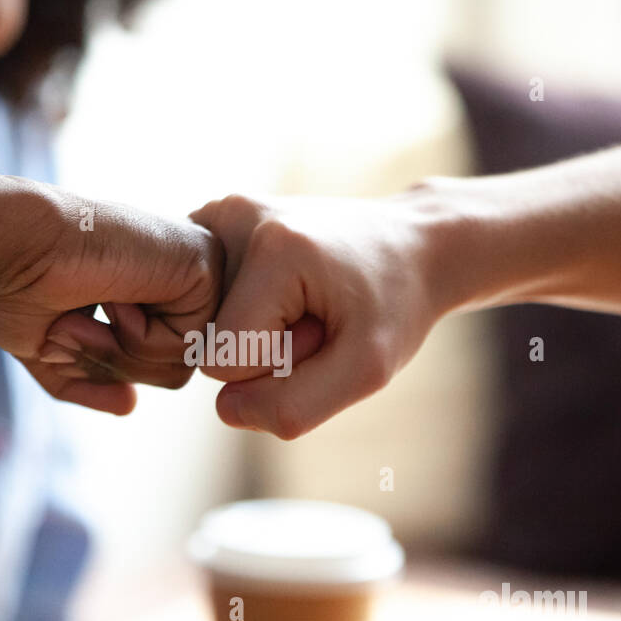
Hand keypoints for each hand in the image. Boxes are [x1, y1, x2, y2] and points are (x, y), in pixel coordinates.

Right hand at [0, 182, 222, 414]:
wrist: (8, 245)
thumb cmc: (16, 285)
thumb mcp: (48, 348)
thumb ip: (89, 378)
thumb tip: (129, 405)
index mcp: (151, 284)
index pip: (155, 364)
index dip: (104, 363)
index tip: (64, 322)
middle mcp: (180, 273)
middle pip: (173, 370)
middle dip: (114, 364)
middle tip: (71, 321)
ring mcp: (198, 268)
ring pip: (180, 366)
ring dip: (120, 353)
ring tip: (88, 307)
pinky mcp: (205, 267)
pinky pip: (185, 348)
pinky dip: (137, 338)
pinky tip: (112, 296)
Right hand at [189, 188, 450, 438]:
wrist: (414, 243)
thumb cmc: (396, 304)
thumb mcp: (367, 370)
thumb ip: (295, 406)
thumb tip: (225, 409)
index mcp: (272, 248)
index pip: (224, 363)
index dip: (276, 368)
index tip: (324, 332)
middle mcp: (233, 216)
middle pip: (211, 341)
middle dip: (265, 346)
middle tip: (320, 315)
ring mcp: (220, 211)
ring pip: (205, 320)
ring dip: (256, 327)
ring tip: (307, 300)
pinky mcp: (215, 217)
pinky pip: (205, 297)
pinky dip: (242, 306)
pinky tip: (283, 288)